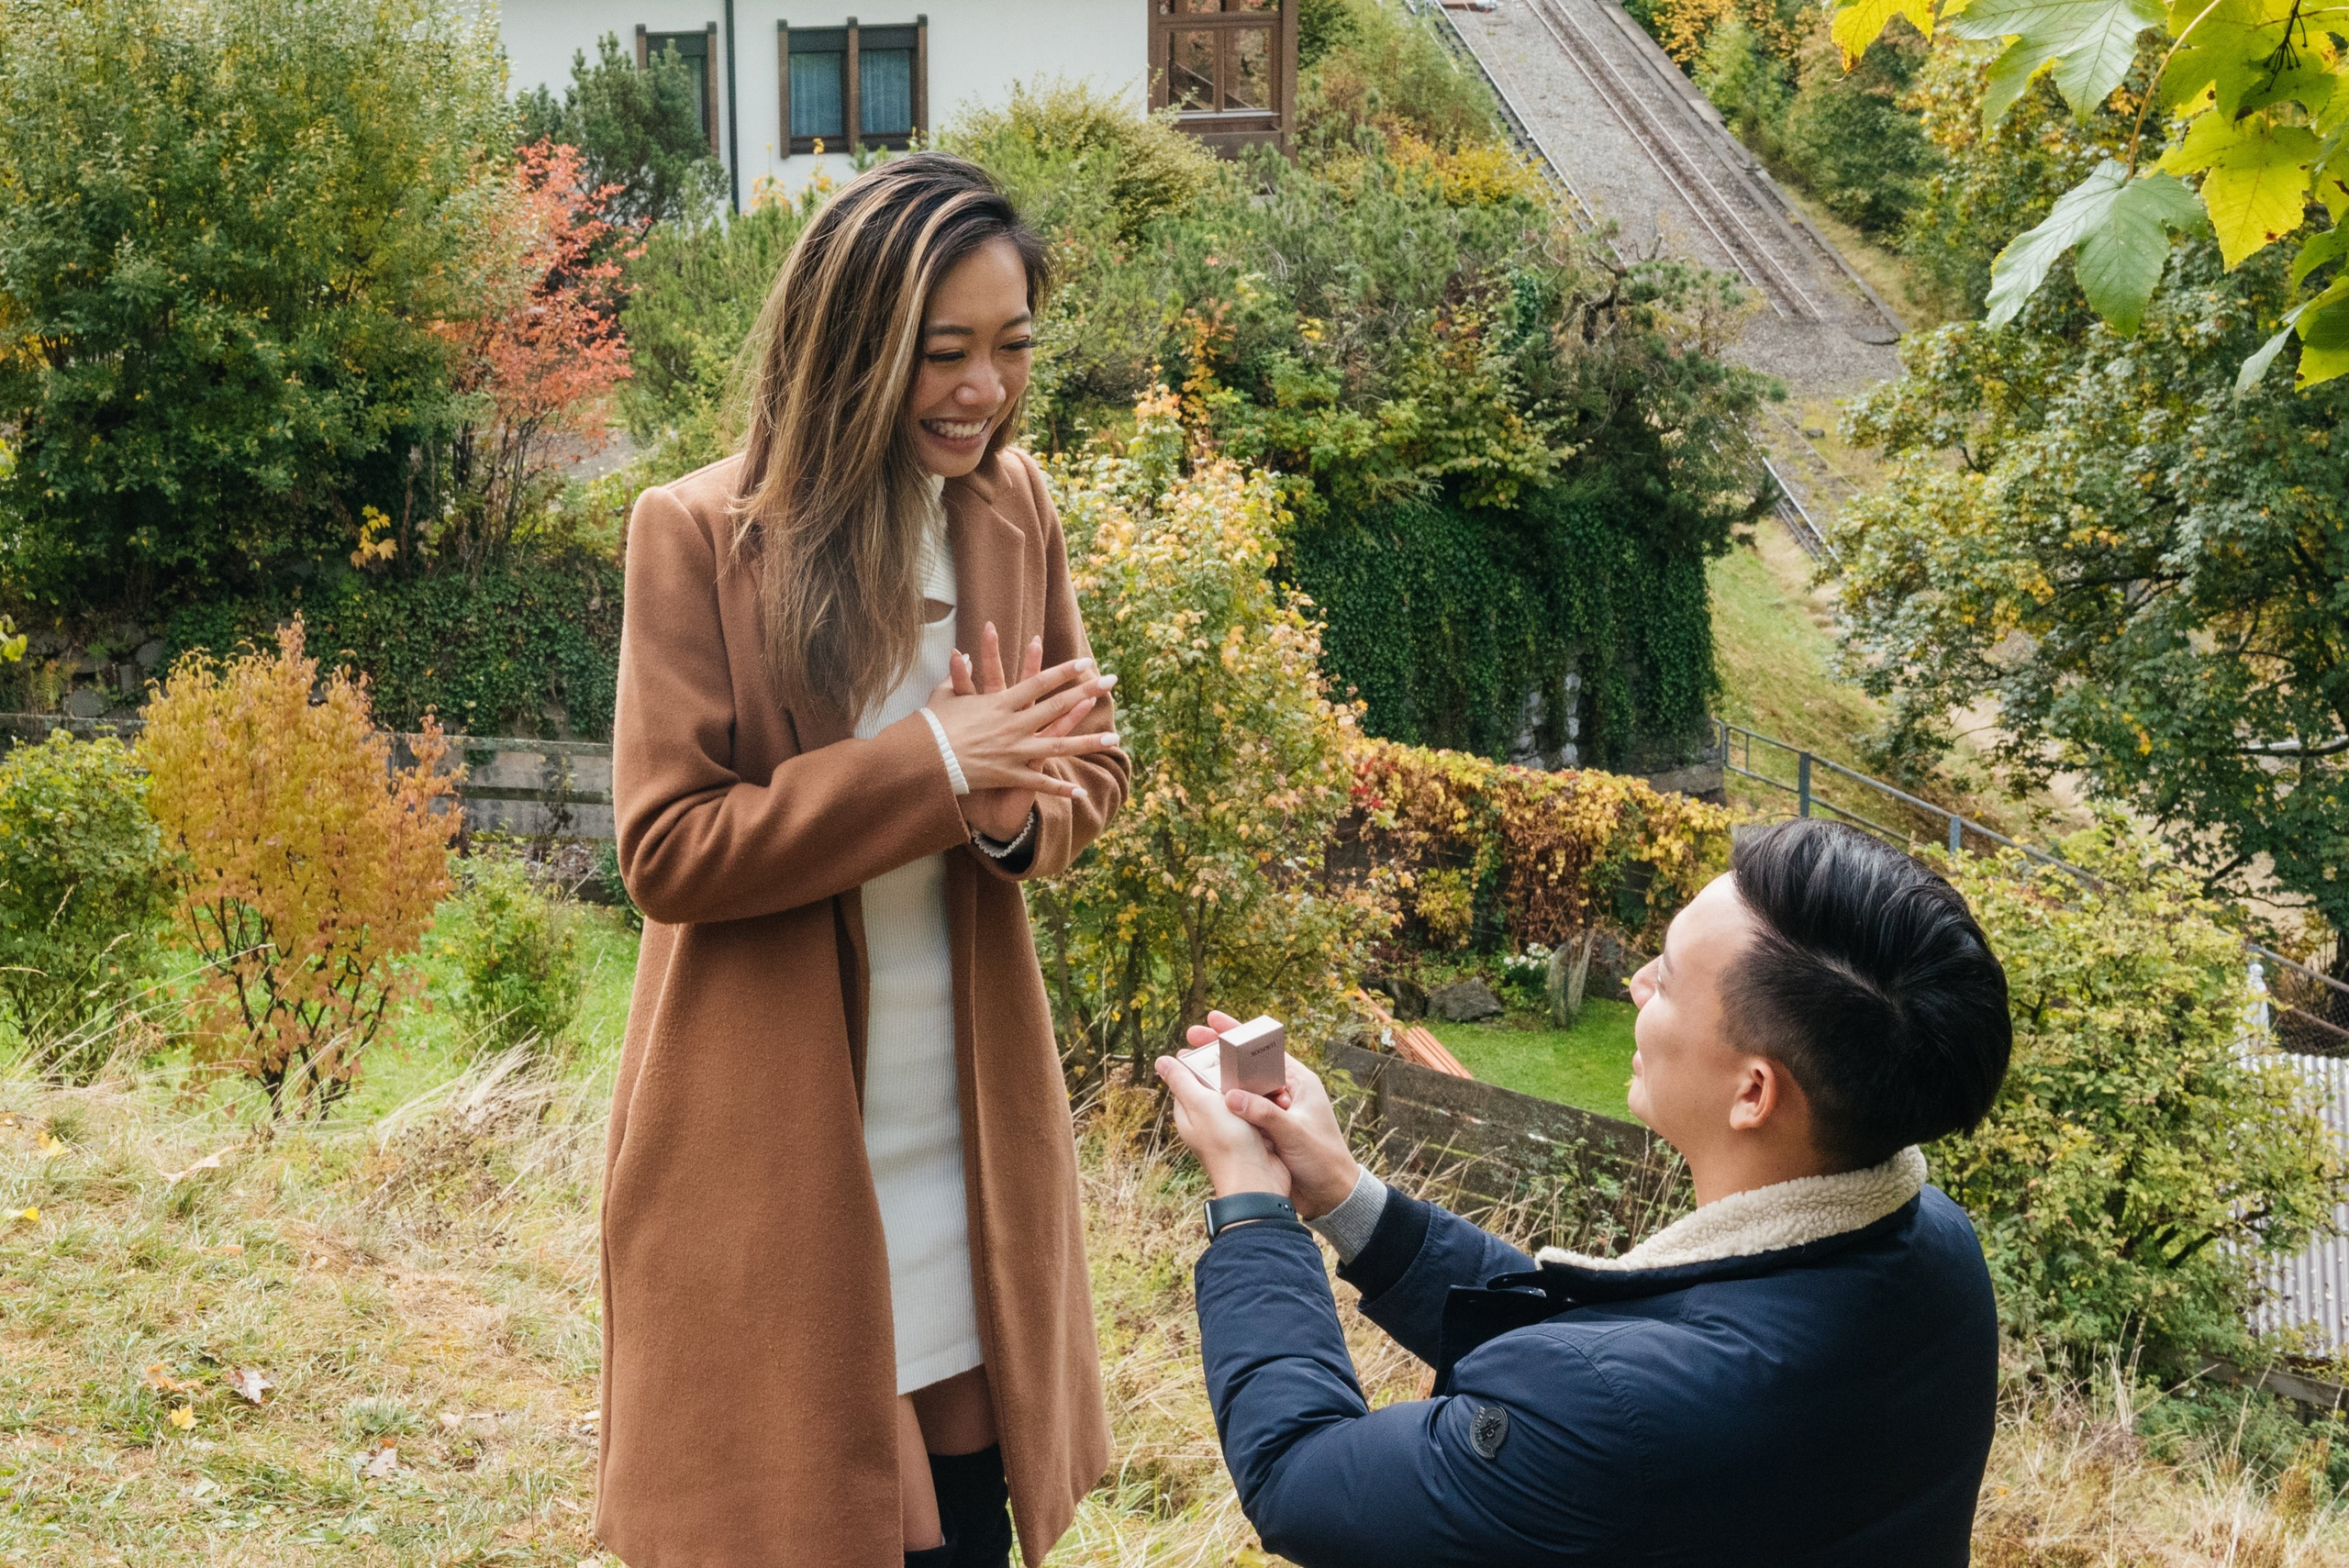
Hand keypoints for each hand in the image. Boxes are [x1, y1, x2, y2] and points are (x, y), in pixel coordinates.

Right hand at [925, 621, 1117, 839]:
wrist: (925, 761)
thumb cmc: (931, 728)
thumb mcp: (943, 698)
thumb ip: (957, 677)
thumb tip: (964, 656)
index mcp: (1000, 703)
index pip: (1039, 683)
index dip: (1064, 671)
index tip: (1086, 662)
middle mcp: (1013, 725)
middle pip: (1058, 706)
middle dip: (1087, 693)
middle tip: (1111, 682)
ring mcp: (1014, 751)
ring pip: (1059, 745)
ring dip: (1088, 742)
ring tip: (1114, 738)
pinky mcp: (1009, 774)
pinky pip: (1039, 783)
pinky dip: (1059, 789)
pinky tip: (1080, 791)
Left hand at [1155, 1048, 1289, 1201]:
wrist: (1258, 1182)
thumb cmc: (1227, 1143)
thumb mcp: (1201, 1105)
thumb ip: (1182, 1082)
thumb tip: (1161, 1060)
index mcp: (1189, 1114)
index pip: (1189, 1079)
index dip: (1201, 1061)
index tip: (1216, 1045)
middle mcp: (1207, 1123)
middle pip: (1216, 1087)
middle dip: (1229, 1072)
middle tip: (1244, 1055)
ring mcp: (1230, 1130)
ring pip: (1239, 1098)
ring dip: (1250, 1088)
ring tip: (1261, 1072)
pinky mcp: (1252, 1136)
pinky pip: (1256, 1112)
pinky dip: (1263, 1103)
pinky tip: (1273, 1093)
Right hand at [1183, 1010, 1362, 1219]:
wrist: (1332, 1195)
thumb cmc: (1324, 1160)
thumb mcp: (1295, 1134)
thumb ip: (1265, 1114)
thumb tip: (1231, 1096)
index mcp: (1299, 1082)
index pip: (1264, 1049)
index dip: (1238, 1033)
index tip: (1213, 1021)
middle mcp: (1285, 1091)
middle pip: (1248, 1063)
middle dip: (1220, 1050)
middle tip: (1192, 1038)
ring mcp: (1275, 1109)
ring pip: (1241, 1085)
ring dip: (1218, 1076)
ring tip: (1190, 1065)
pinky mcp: (1267, 1128)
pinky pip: (1241, 1108)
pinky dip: (1224, 1101)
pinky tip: (1204, 1098)